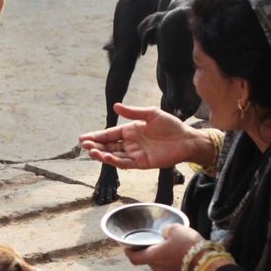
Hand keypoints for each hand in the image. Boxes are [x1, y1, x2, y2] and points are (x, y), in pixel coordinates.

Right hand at [79, 104, 208, 169]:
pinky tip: (107, 157)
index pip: (109, 134)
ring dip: (102, 154)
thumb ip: (133, 112)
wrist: (186, 139)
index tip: (83, 138)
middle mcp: (130, 143)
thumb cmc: (170, 125)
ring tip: (92, 151)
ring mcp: (135, 154)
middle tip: (84, 145)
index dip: (96, 136)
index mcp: (130, 130)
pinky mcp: (141, 163)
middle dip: (95, 145)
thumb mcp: (151, 114)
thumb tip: (115, 107)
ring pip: (114, 155)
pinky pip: (125, 163)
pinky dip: (115, 161)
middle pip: (108, 145)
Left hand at [123, 224, 200, 270]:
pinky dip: (173, 261)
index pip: (134, 258)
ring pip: (161, 264)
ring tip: (169, 246)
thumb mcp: (175, 229)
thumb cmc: (188, 245)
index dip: (129, 253)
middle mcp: (159, 267)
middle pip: (149, 260)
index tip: (127, 248)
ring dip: (162, 257)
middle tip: (153, 243)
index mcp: (153, 256)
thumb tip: (165, 232)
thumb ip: (166, 230)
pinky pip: (172, 267)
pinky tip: (181, 253)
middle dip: (149, 252)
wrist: (207, 263)